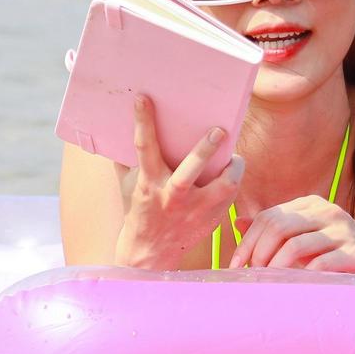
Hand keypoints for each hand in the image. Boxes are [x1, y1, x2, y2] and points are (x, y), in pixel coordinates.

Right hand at [113, 95, 243, 269]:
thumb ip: (129, 160)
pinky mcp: (211, 219)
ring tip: (234, 157)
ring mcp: (194, 210)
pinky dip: (233, 181)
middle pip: (189, 171)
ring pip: (222, 187)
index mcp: (148, 184)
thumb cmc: (139, 211)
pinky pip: (230, 197)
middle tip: (218, 130)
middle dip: (204, 150)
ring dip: (233, 169)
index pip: (144, 148)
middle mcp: (172, 197)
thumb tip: (120, 127)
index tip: (143, 99)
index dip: (143, 121)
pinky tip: (231, 172)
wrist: (149, 254)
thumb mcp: (129, 185)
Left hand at [228, 196, 354, 272]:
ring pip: (295, 245)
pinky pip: (320, 263)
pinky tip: (295, 285)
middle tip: (252, 275)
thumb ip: (275, 228)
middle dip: (258, 253)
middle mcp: (326, 212)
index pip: (268, 217)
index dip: (247, 242)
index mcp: (310, 205)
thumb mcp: (307, 235)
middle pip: (278, 227)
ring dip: (275, 267)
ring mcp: (343, 231)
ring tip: (269, 282)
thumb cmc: (339, 252)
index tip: (236, 266)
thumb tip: (238, 222)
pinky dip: (302, 276)